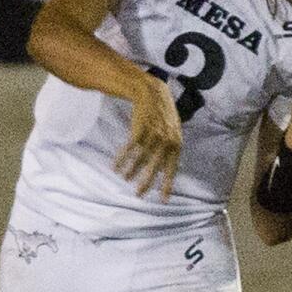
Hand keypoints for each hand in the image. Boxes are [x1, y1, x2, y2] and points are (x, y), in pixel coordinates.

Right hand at [114, 72, 182, 200]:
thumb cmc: (162, 113)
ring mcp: (153, 135)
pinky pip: (129, 149)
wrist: (152, 92)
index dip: (167, 184)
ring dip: (130, 170)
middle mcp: (166, 141)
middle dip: (146, 182)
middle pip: (155, 168)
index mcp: (176, 144)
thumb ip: (171, 148)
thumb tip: (166, 169)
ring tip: (124, 179)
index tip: (162, 199)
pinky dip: (122, 158)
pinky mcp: (140, 129)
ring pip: (140, 159)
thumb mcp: (173, 130)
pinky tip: (115, 166)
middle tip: (138, 195)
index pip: (172, 169)